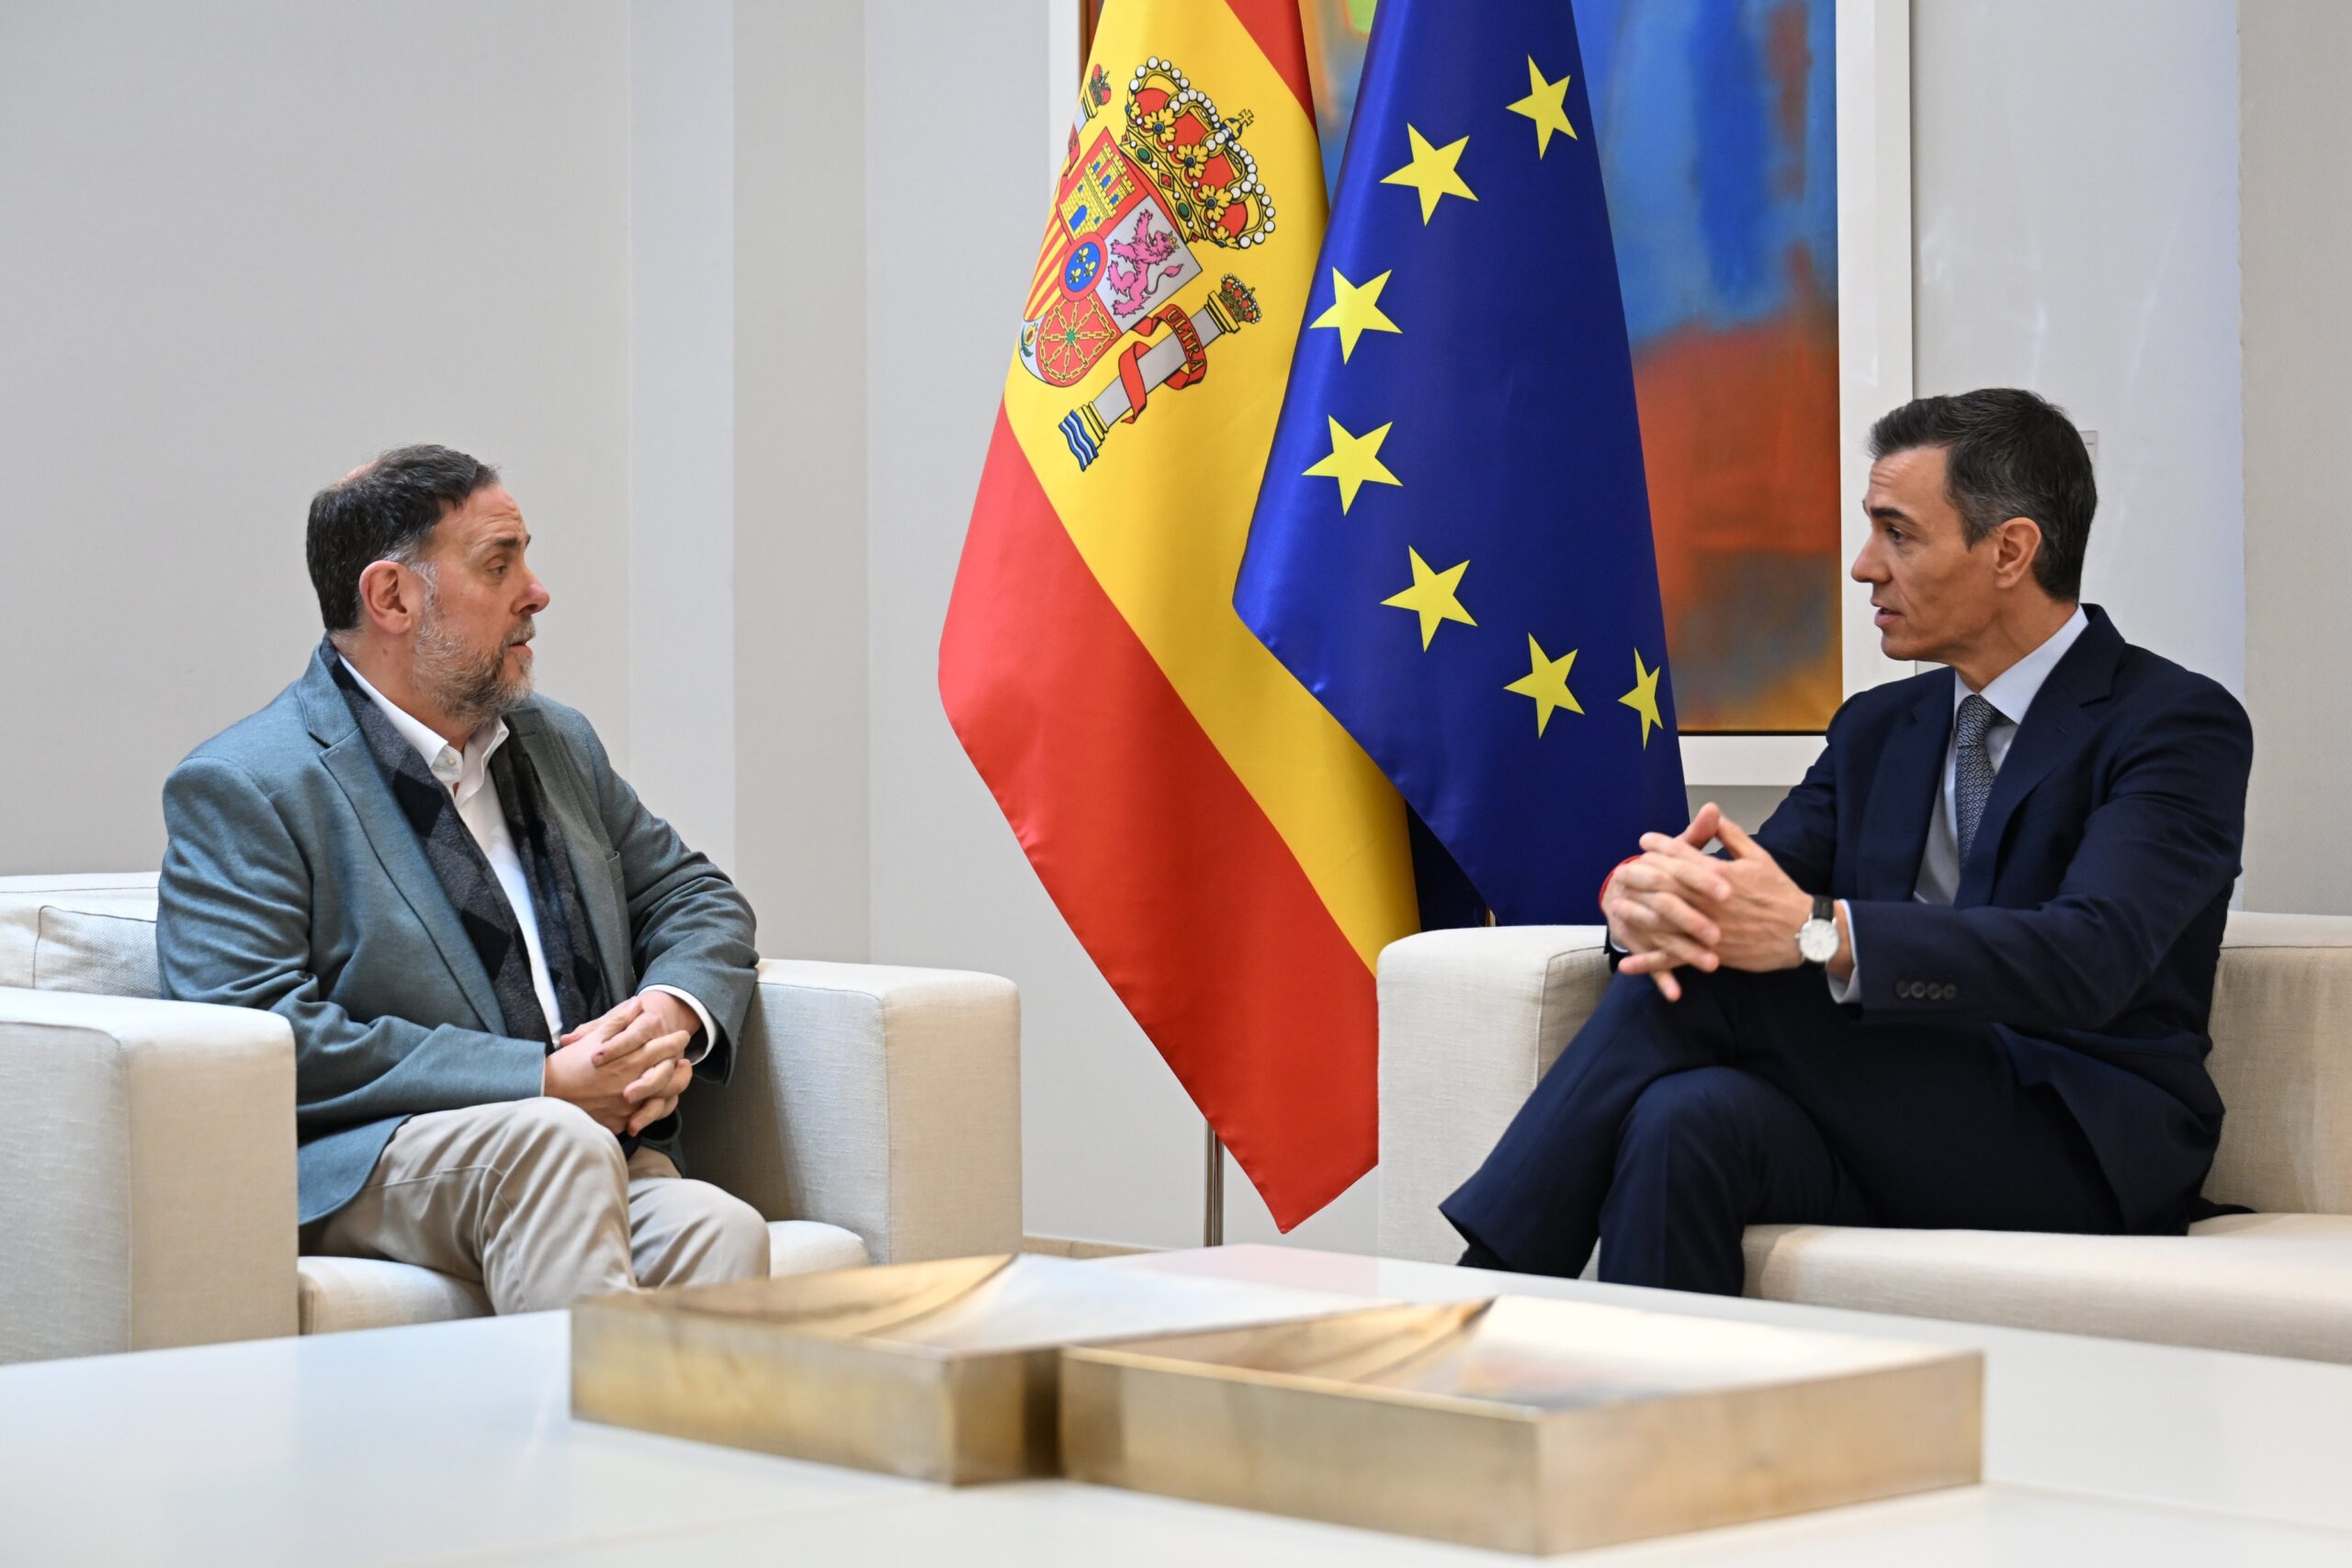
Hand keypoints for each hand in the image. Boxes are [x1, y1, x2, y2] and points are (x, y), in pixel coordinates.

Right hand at [542, 995, 693, 1133]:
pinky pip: (646, 1117)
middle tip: (684, 1060)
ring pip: (663, 1100)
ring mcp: (628, 1107)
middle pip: (670, 1076)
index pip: (663, 1049)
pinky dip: (655, 1108)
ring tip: (675, 1079)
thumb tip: (637, 1004)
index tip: (681, 1036)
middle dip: (681, 1067)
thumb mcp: (594, 1037)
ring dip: (673, 1088)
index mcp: (629, 1061)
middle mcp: (633, 1085)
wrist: (547, 1092)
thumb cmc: (569, 1063)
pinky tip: (657, 1100)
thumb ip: (619, 1020)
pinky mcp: (620, 1122)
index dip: (675, 1041)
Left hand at [1614, 814, 1823, 993]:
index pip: (1682, 855)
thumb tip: (1713, 813)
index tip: (1644, 840)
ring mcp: (1707, 929)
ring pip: (1664, 920)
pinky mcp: (1709, 953)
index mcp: (1719, 875)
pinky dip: (1649, 962)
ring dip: (1636, 913)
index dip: (1660, 845)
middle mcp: (1708, 901)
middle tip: (1621, 869)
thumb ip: (1732, 835)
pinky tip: (1627, 963)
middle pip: (1665, 884)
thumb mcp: (1759, 857)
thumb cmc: (1780, 893)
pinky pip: (1674, 959)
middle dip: (1640, 875)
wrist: (1802, 933)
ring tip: (1614, 906)